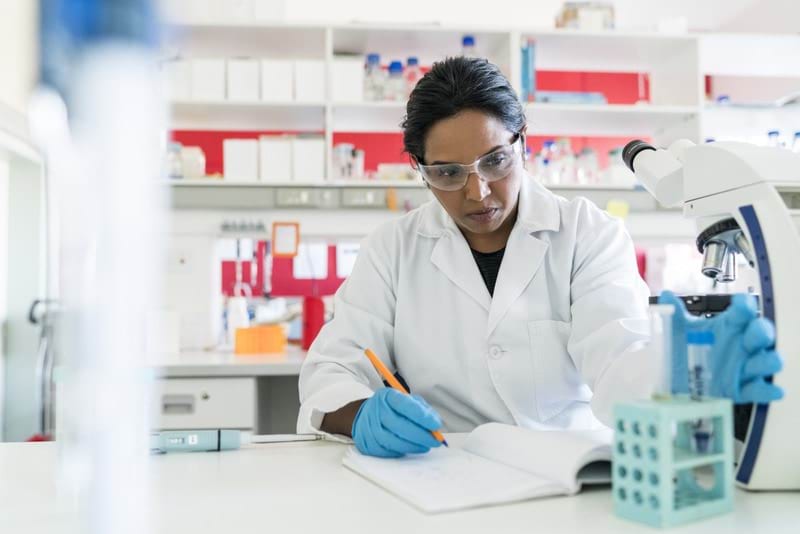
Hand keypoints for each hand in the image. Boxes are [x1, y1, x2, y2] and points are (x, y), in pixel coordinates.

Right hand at [351, 388, 443, 457]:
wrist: (365, 417)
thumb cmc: (390, 408)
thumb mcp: (406, 400)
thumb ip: (422, 409)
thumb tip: (435, 423)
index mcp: (387, 396)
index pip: (405, 405)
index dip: (422, 416)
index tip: (436, 425)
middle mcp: (376, 411)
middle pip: (400, 425)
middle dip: (422, 435)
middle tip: (436, 440)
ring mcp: (370, 428)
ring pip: (395, 441)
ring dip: (414, 446)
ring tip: (426, 445)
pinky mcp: (368, 443)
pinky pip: (389, 451)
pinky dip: (404, 451)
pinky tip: (412, 447)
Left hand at [658, 291, 783, 403]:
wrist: (675, 380)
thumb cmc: (684, 350)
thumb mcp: (676, 330)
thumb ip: (673, 312)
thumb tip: (665, 296)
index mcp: (729, 326)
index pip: (743, 310)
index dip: (745, 306)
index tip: (741, 304)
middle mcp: (741, 344)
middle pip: (762, 333)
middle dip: (762, 332)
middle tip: (753, 335)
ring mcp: (744, 366)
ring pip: (769, 360)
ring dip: (767, 361)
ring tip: (754, 365)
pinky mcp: (743, 389)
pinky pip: (763, 389)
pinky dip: (769, 390)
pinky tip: (771, 390)